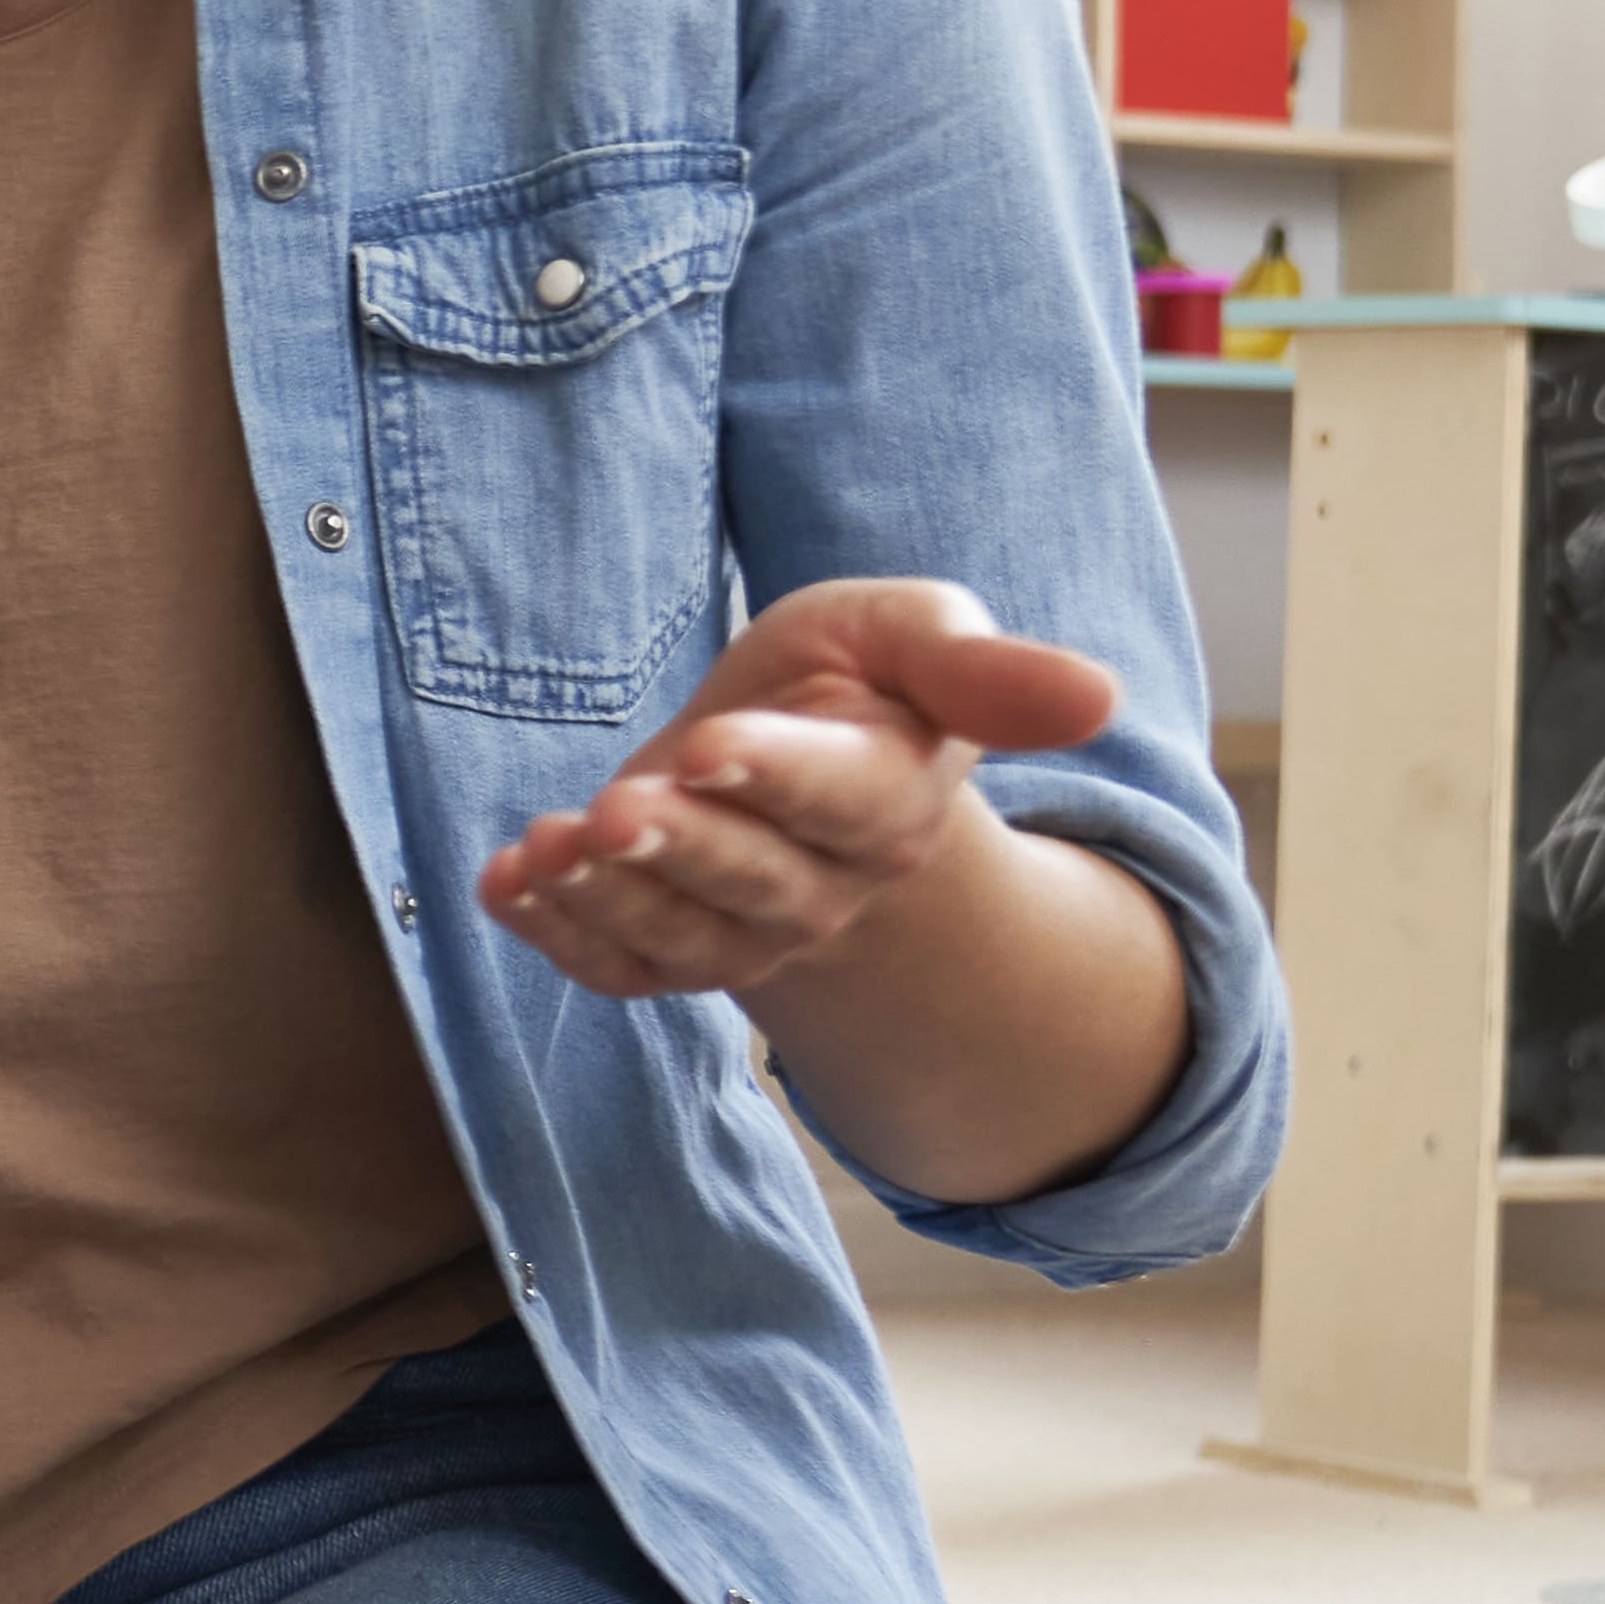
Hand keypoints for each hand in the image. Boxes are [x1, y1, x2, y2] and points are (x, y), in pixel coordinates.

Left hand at [473, 577, 1122, 1006]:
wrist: (805, 760)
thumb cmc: (861, 682)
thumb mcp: (913, 635)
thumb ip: (984, 668)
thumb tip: (1100, 695)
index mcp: (891, 801)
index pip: (839, 799)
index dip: (775, 775)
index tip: (713, 744)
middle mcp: (823, 887)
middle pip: (751, 883)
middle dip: (679, 850)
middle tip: (613, 811)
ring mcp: (745, 933)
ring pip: (678, 934)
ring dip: (602, 895)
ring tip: (543, 847)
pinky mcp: (670, 952)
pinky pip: (618, 967)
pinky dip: (555, 934)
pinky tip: (504, 885)